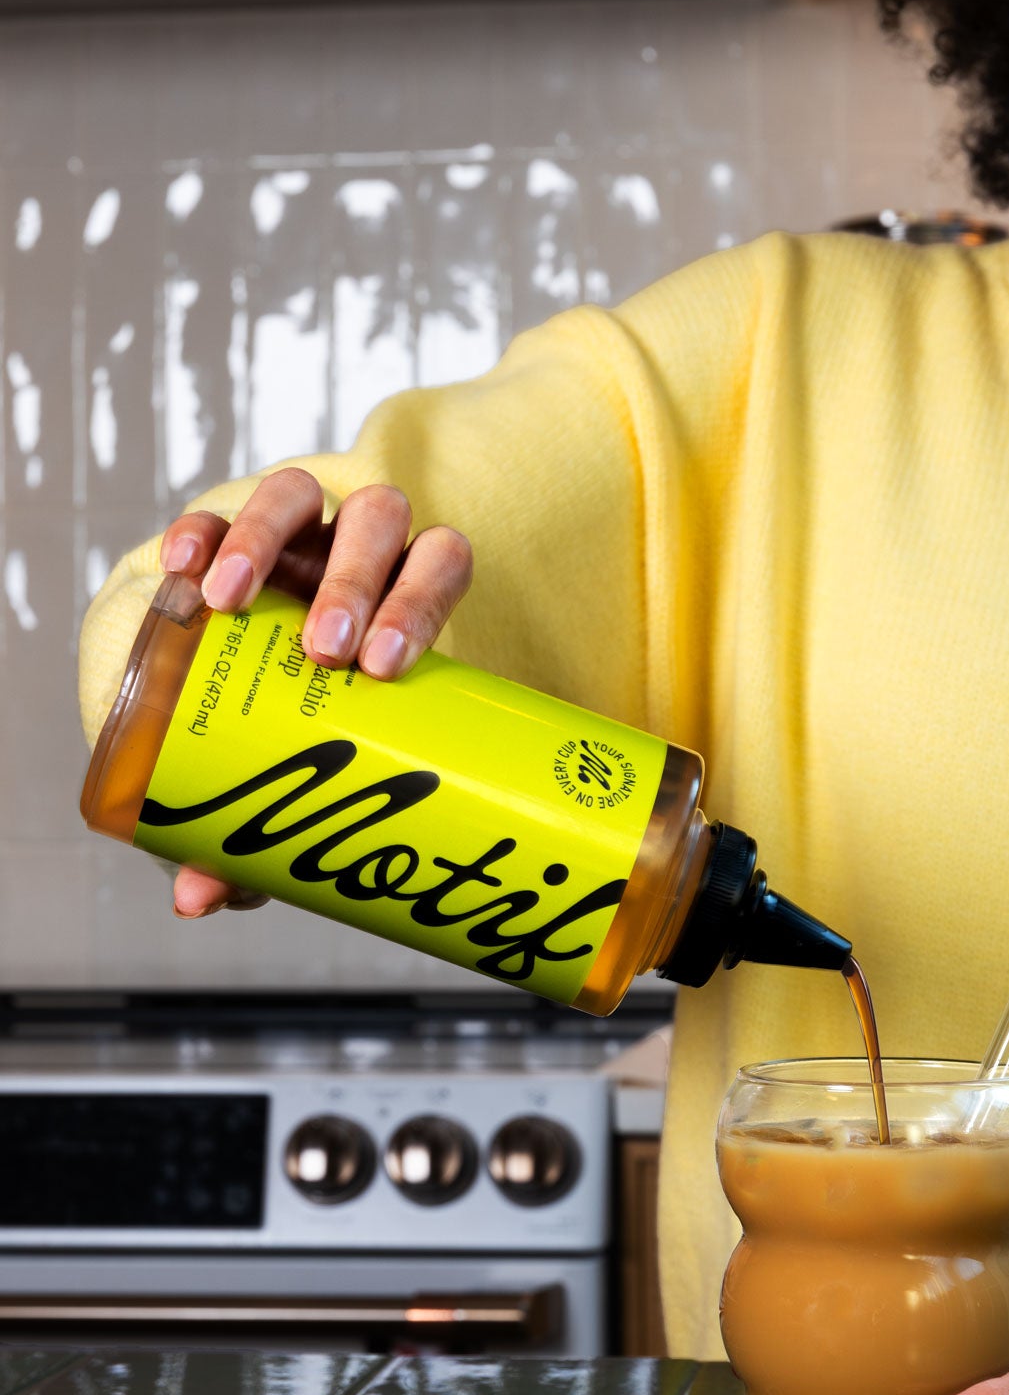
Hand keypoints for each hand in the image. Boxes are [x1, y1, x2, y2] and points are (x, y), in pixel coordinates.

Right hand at [157, 466, 472, 918]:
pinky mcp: (229, 533)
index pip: (440, 564)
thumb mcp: (298, 783)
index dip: (422, 603)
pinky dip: (203, 530)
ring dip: (269, 541)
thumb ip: (261, 840)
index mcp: (403, 599)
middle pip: (379, 521)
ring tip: (230, 602)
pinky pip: (219, 509)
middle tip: (323, 652)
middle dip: (355, 580)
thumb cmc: (301, 742)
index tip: (385, 668)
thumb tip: (195, 900)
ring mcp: (295, 536)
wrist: (251, 687)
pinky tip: (182, 570)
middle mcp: (357, 555)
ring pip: (300, 494)